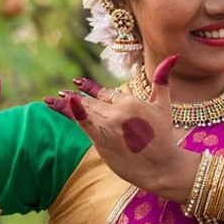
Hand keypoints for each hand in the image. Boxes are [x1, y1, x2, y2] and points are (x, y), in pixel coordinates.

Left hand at [45, 55, 193, 197]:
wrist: (163, 166)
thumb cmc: (164, 137)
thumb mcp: (163, 105)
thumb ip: (162, 81)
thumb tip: (172, 56)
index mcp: (130, 101)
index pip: (105, 93)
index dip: (91, 88)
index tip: (77, 83)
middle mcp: (118, 111)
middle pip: (92, 103)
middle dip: (75, 97)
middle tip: (60, 93)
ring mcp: (109, 125)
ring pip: (84, 111)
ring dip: (65, 105)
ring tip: (51, 99)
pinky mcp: (103, 140)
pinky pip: (85, 123)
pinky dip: (75, 112)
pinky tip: (66, 102)